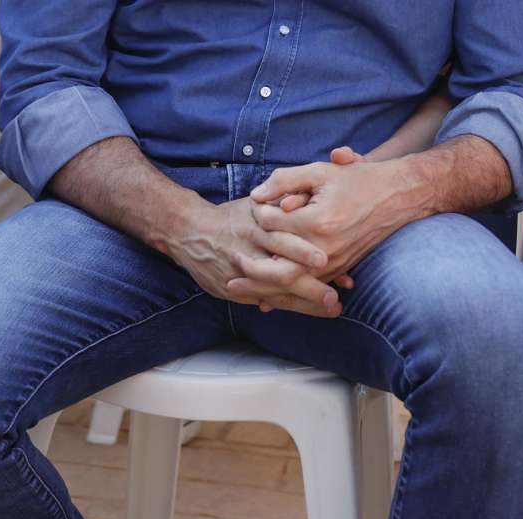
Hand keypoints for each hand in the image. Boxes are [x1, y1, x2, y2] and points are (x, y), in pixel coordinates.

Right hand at [162, 197, 342, 316]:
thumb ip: (283, 204)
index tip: (326, 260)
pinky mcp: (232, 290)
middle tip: (334, 298)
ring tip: (331, 309)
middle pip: (281, 272)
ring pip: (276, 293)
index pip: (281, 239)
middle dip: (310, 288)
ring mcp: (239, 274)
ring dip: (306, 304)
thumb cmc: (233, 217)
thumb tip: (312, 204)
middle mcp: (248, 251)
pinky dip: (287, 305)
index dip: (303, 251)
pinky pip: (263, 300)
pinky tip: (309, 310)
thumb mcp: (257, 204)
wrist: (188, 232)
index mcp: (255, 225)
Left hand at [249, 155, 425, 281]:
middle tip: (228, 272)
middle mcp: (325, 248)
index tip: (248, 213)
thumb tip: (256, 197)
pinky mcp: (342, 268)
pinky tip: (270, 298)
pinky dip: (289, 294)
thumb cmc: (360, 181)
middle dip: (250, 272)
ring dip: (266, 289)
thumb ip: (284, 180)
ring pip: (294, 285)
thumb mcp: (320, 171)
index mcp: (317, 221)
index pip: (273, 227)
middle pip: (278, 270)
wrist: (399, 197)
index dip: (256, 219)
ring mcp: (335, 262)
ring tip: (240, 289)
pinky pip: (311, 287)